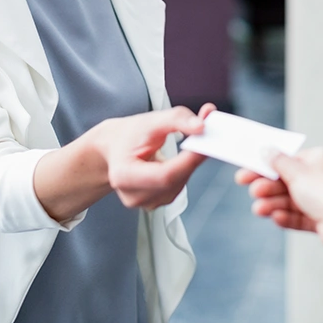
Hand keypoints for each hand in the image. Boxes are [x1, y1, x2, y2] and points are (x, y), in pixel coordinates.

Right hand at [96, 103, 215, 209]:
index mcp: (124, 176)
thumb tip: (202, 127)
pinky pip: (179, 187)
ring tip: (190, 145)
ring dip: (189, 164)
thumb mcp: (150, 121)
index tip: (206, 142)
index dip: (189, 160)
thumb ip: (177, 119)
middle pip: (174, 181)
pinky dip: (185, 171)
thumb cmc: (129, 135)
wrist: (114, 148)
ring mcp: (145, 203)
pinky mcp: (156, 202)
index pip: (165, 175)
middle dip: (193, 159)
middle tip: (208, 138)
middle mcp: (133, 196)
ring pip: (180, 184)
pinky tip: (181, 159)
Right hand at [235, 147, 322, 279]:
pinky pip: (300, 216)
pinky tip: (276, 218)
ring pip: (292, 201)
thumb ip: (278, 161)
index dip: (266, 167)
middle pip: (288, 182)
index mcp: (320, 158)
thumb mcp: (297, 172)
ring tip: (259, 210)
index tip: (245, 174)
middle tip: (252, 191)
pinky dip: (287, 217)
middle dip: (269, 188)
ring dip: (274, 204)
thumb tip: (266, 149)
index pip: (288, 160)